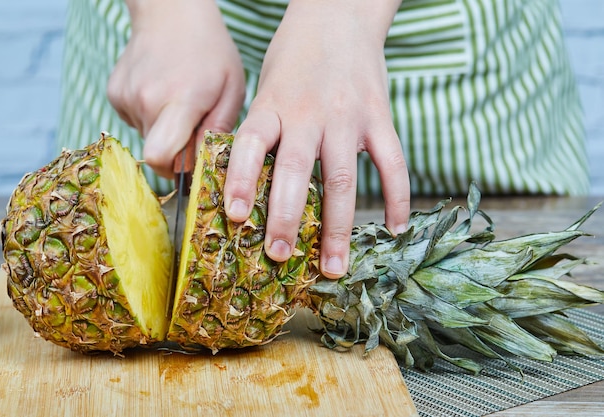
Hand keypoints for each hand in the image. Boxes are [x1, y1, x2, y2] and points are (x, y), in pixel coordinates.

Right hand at [107, 0, 244, 177]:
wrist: (171, 13)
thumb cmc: (210, 52)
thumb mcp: (231, 90)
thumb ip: (218, 130)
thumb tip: (202, 165)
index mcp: (180, 101)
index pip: (160, 157)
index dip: (174, 170)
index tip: (190, 163)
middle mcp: (146, 100)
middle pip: (154, 153)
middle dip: (175, 152)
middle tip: (192, 127)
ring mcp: (126, 97)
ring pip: (146, 137)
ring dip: (163, 131)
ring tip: (178, 101)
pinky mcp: (114, 94)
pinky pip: (135, 122)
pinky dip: (150, 116)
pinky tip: (162, 93)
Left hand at [223, 0, 409, 277]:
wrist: (339, 14)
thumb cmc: (295, 56)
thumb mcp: (267, 87)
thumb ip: (263, 131)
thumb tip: (247, 187)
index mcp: (272, 104)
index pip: (250, 144)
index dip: (239, 181)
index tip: (234, 218)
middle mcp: (308, 113)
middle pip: (295, 172)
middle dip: (285, 220)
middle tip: (279, 257)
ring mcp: (347, 117)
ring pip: (341, 179)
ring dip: (337, 228)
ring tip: (334, 267)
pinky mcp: (380, 117)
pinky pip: (392, 163)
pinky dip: (396, 198)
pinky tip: (395, 229)